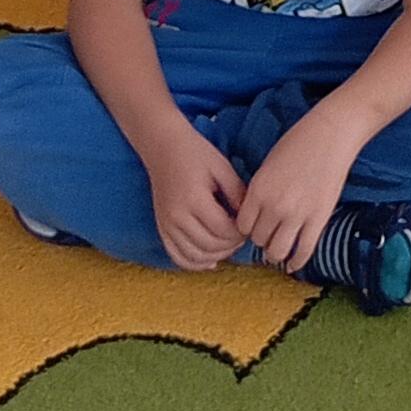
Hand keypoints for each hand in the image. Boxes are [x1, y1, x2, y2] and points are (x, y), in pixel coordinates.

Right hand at [145, 120, 246, 272]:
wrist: (164, 148)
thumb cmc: (196, 154)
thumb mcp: (223, 168)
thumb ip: (238, 193)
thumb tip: (249, 218)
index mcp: (194, 199)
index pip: (223, 230)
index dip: (240, 234)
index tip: (249, 227)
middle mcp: (177, 216)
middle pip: (209, 246)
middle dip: (230, 246)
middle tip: (242, 238)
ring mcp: (166, 225)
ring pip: (194, 256)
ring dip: (215, 256)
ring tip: (229, 246)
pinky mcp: (161, 229)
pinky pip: (177, 256)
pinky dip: (195, 263)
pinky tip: (210, 260)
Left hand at [232, 99, 362, 270]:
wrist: (332, 134)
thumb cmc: (299, 142)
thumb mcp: (268, 165)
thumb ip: (259, 193)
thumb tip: (255, 217)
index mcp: (259, 190)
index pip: (242, 226)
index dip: (247, 228)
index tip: (253, 226)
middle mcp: (275, 206)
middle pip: (258, 240)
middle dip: (262, 239)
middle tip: (268, 234)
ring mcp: (298, 215)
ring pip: (277, 252)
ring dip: (276, 253)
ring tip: (279, 248)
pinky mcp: (319, 219)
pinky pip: (304, 251)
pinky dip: (296, 262)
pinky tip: (293, 265)